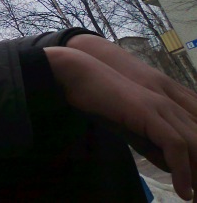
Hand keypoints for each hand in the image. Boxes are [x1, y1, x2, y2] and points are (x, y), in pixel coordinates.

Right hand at [45, 46, 196, 200]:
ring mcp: (164, 108)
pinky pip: (175, 145)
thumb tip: (174, 169)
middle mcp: (175, 107)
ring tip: (196, 201)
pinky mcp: (150, 112)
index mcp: (174, 108)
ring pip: (196, 147)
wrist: (81, 76)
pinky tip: (182, 192)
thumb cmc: (103, 100)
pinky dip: (182, 171)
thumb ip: (155, 146)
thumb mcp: (134, 128)